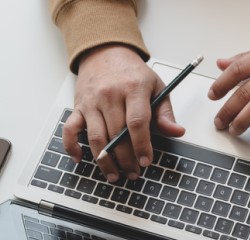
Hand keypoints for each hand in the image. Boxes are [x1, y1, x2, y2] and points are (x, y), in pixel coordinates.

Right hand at [62, 44, 184, 181]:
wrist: (106, 52)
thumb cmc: (133, 73)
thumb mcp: (156, 86)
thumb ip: (165, 112)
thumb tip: (177, 132)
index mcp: (134, 88)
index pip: (138, 122)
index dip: (142, 145)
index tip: (146, 161)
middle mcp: (110, 95)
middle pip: (117, 134)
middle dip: (126, 159)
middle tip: (133, 173)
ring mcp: (92, 102)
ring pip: (96, 137)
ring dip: (105, 160)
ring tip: (114, 175)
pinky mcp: (78, 106)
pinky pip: (70, 129)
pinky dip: (72, 146)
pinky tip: (80, 159)